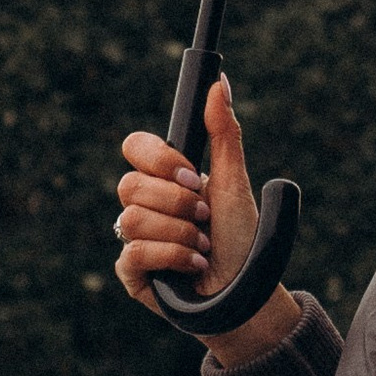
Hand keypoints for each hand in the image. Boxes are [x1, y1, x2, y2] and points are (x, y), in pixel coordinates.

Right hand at [115, 76, 295, 367]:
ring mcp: (135, 239)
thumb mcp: (234, 182)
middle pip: (129, 184)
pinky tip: (193, 267)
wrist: (246, 291)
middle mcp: (145, 204)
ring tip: (202, 246)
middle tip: (204, 216)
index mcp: (165, 178)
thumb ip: (223, 132)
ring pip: (132, 219)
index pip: (135, 147)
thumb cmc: (240, 237)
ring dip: (179, 234)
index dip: (159, 159)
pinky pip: (131, 253)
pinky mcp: (131, 273)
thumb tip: (220, 83)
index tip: (193, 175)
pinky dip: (172, 258)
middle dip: (176, 203)